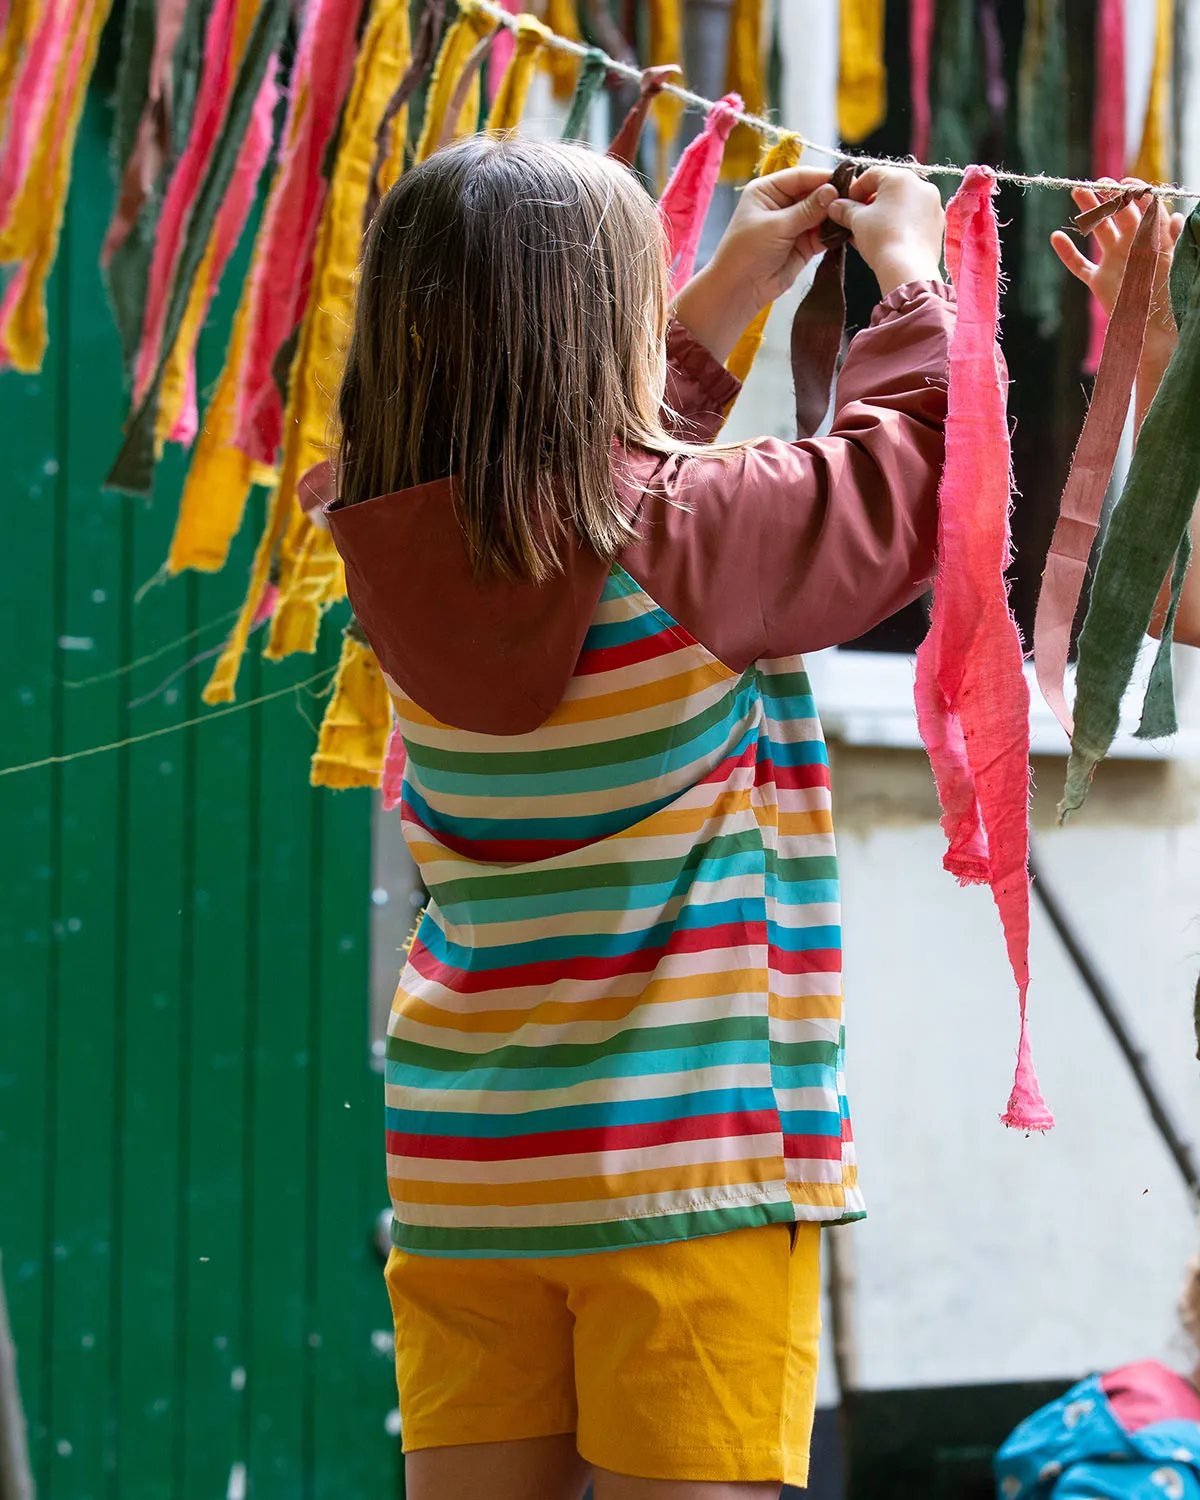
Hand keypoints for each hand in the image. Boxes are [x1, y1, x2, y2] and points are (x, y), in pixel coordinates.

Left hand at [673, 168, 836, 361]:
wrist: (739, 290)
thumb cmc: (747, 252)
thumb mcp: (776, 226)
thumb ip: (807, 209)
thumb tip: (832, 191)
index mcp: (768, 190)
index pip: (800, 177)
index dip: (823, 177)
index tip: (846, 178)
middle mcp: (782, 204)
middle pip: (814, 193)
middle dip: (832, 196)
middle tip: (855, 197)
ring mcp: (794, 224)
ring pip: (821, 214)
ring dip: (835, 215)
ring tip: (853, 214)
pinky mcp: (803, 244)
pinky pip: (823, 233)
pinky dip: (834, 233)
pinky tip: (846, 230)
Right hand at [825, 166, 944, 296]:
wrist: (908, 269)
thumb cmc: (881, 238)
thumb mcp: (857, 221)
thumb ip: (845, 209)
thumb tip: (835, 206)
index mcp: (901, 177)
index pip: (872, 174)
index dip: (855, 189)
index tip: (845, 205)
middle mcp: (922, 186)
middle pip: (890, 189)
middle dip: (871, 203)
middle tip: (857, 220)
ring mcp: (933, 205)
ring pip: (904, 205)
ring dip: (886, 215)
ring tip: (871, 234)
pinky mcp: (938, 225)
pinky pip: (915, 220)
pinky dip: (901, 225)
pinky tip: (889, 241)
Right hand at [1050, 179, 1183, 354]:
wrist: (1153, 330)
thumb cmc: (1167, 297)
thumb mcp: (1171, 263)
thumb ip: (1170, 240)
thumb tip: (1174, 215)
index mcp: (1151, 238)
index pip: (1143, 207)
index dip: (1135, 193)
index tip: (1125, 184)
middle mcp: (1132, 245)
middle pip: (1119, 213)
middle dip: (1110, 195)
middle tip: (1099, 183)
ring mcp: (1113, 262)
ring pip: (1098, 230)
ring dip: (1088, 211)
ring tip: (1076, 192)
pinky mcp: (1098, 282)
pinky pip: (1080, 265)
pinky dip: (1067, 253)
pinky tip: (1055, 237)